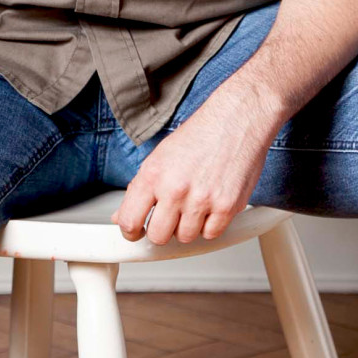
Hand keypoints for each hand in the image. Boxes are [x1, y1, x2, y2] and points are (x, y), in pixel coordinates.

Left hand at [110, 86, 276, 245]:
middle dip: (162, 229)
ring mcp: (202, 200)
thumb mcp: (161, 156)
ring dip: (188, 226)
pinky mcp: (227, 207)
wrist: (237, 120)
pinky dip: (210, 224)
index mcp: (154, 174)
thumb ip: (140, 188)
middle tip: (170, 215)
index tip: (136, 233)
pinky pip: (211, 234)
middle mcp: (175, 189)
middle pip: (158, 236)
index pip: (129, 220)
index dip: (131, 232)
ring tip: (194, 203)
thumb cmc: (200, 135)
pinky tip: (211, 204)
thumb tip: (121, 215)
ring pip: (185, 237)